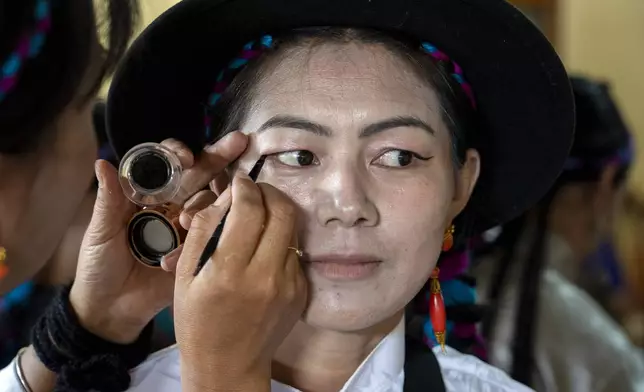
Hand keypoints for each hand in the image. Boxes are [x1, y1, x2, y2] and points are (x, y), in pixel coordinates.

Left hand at [69, 132, 247, 343]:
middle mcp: (173, 206)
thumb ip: (108, 200)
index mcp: (148, 196)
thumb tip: (103, 162)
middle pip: (200, 175)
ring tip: (186, 223)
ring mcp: (190, 229)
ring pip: (211, 204)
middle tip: (240, 142)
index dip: (179, 154)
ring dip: (208, 205)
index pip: (168, 165)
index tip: (187, 158)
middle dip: (219, 157)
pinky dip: (213, 233)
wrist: (110, 311)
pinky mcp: (200, 251)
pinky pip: (215, 235)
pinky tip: (195, 242)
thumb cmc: (99, 266)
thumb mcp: (100, 232)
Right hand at [174, 175, 307, 390]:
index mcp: (230, 272)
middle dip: (269, 191)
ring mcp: (290, 285)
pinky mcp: (302, 292)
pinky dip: (280, 240)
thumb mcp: (186, 276)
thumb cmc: (199, 322)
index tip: (239, 182)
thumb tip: (225, 198)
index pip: (249, 209)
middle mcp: (266, 276)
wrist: (229, 365)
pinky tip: (265, 248)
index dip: (245, 187)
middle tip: (255, 191)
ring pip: (292, 229)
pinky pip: (295, 251)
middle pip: (282, 211)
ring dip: (276, 214)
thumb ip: (204, 231)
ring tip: (259, 217)